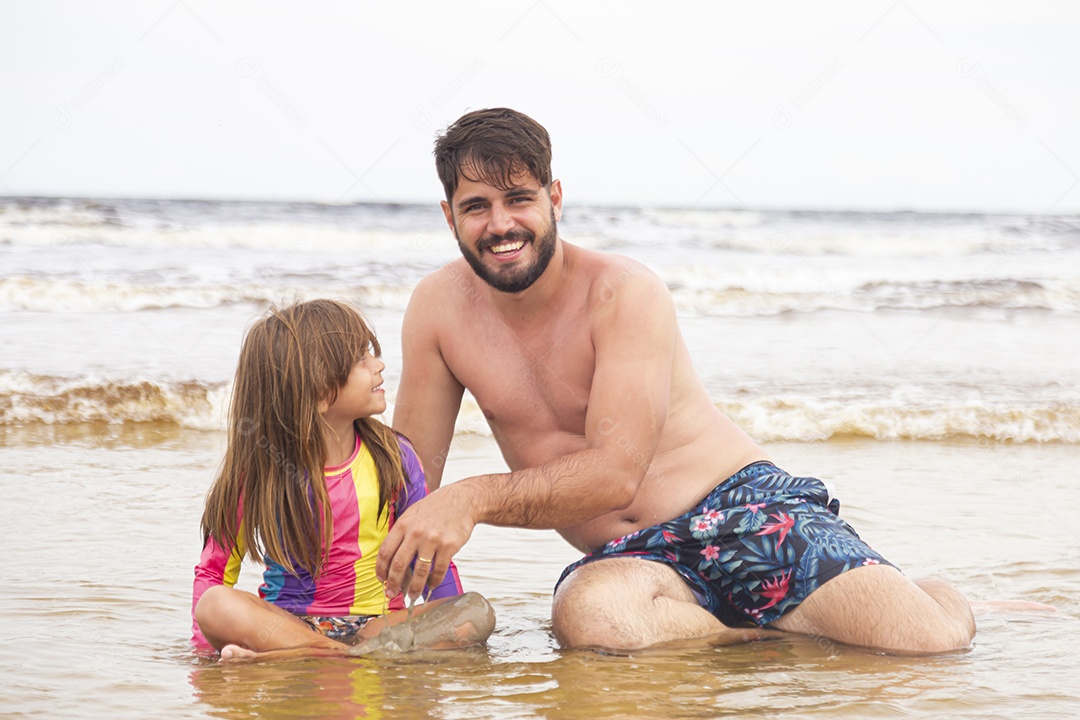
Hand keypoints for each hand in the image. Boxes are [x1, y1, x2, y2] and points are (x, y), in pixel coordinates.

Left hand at [376, 483, 476, 599]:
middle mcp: (416, 533)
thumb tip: (392, 560)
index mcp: (403, 525)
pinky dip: (434, 581)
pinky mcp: (448, 546)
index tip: (381, 579)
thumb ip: (402, 533)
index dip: (381, 569)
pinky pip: (438, 570)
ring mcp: (432, 540)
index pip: (385, 552)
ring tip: (412, 596)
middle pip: (399, 564)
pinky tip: (431, 586)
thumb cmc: (436, 508)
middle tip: (392, 594)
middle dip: (394, 583)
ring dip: (414, 588)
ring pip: (419, 572)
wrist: (462, 500)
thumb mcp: (412, 514)